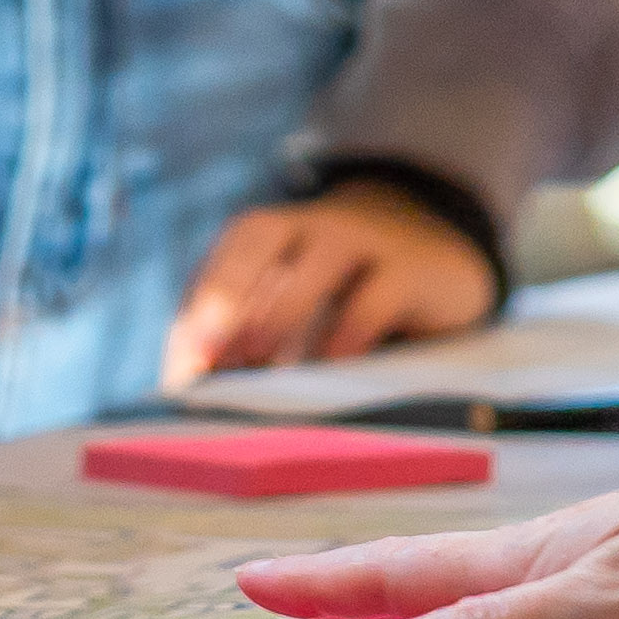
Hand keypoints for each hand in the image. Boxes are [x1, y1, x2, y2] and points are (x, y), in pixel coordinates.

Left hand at [165, 181, 500, 382]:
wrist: (438, 258)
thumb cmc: (344, 294)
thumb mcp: (295, 305)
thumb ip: (247, 336)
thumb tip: (195, 393)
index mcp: (272, 232)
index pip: (220, 261)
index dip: (195, 311)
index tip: (180, 372)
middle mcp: (313, 225)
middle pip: (258, 234)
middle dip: (224, 287)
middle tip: (203, 352)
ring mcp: (365, 241)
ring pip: (319, 257)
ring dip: (282, 309)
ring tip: (256, 359)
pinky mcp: (411, 271)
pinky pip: (378, 293)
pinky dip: (350, 329)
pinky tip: (332, 365)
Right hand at [237, 371, 618, 618]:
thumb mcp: (611, 614)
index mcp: (547, 561)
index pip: (409, 577)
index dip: (329, 588)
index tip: (251, 581)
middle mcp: (578, 558)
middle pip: (445, 578)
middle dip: (361, 592)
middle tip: (294, 598)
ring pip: (508, 594)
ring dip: (439, 610)